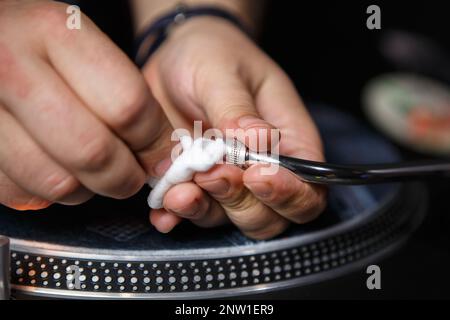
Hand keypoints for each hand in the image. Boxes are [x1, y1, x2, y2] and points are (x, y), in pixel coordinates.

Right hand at [0, 1, 170, 209]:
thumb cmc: (41, 48)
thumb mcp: (83, 46)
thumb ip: (125, 94)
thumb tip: (163, 157)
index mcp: (56, 32)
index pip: (127, 106)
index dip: (154, 143)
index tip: (161, 157)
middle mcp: (12, 67)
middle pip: (92, 151)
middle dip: (126, 177)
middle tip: (133, 176)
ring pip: (58, 182)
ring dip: (87, 188)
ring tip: (90, 169)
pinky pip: (22, 194)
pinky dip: (49, 193)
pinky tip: (54, 168)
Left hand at [143, 17, 326, 238]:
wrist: (176, 58)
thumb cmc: (213, 55)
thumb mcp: (223, 73)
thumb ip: (237, 109)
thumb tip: (257, 142)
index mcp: (289, 142)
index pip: (308, 189)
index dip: (288, 195)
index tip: (255, 175)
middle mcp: (262, 170)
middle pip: (268, 216)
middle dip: (240, 204)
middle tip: (211, 173)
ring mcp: (227, 181)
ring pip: (226, 219)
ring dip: (203, 210)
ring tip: (177, 192)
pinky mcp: (195, 184)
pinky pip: (190, 211)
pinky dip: (175, 215)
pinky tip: (161, 212)